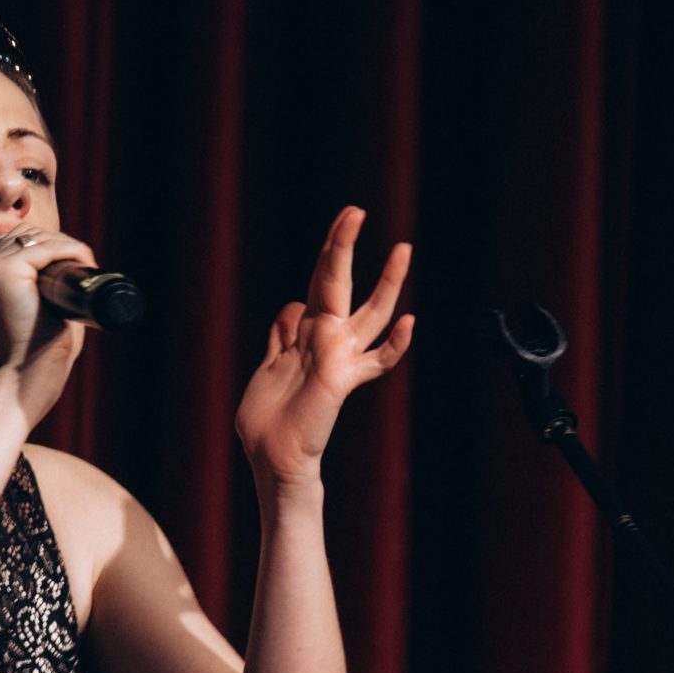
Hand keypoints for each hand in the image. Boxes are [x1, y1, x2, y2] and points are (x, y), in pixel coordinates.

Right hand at [0, 228, 94, 427]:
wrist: (30, 376)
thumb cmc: (40, 350)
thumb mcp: (37, 307)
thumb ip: (43, 282)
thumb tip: (71, 257)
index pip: (16, 242)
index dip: (51, 247)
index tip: (77, 263)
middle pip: (26, 236)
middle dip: (61, 244)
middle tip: (87, 265)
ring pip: (37, 239)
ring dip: (68, 246)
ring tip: (87, 265)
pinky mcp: (4, 271)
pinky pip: (45, 248)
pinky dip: (70, 250)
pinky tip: (85, 261)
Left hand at [236, 207, 412, 483]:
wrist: (274, 461)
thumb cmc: (267, 426)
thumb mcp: (266, 371)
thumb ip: (280, 339)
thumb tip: (291, 308)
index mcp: (305, 336)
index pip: (319, 286)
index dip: (329, 254)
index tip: (345, 223)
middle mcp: (326, 341)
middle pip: (340, 283)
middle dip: (345, 247)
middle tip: (356, 211)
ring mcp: (338, 358)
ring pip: (370, 312)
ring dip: (387, 282)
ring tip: (403, 249)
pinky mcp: (342, 379)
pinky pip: (378, 360)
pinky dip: (394, 344)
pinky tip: (407, 323)